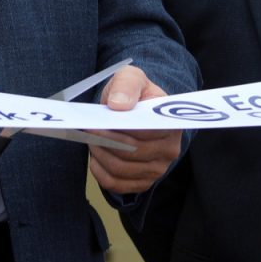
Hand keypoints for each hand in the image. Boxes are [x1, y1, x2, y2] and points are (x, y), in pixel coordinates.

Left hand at [88, 65, 180, 194]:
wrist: (133, 109)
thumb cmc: (133, 94)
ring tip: (91, 140)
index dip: (118, 129)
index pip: (144, 133)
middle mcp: (169, 150)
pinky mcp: (142, 182)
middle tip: (89, 131)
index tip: (99, 122)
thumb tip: (118, 105)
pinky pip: (116, 184)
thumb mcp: (131, 77)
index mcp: (171, 124)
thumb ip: (127, 85)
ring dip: (101, 155)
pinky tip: (95, 157)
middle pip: (132, 153)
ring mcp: (157, 169)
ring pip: (121, 169)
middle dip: (105, 142)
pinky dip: (100, 172)